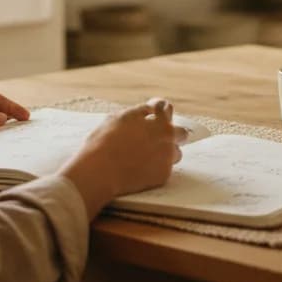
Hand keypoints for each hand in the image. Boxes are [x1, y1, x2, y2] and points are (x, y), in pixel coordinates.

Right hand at [60, 99, 186, 218]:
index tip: (152, 114)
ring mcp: (167, 156)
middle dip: (171, 133)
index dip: (157, 110)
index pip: (165, 107)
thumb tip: (149, 110)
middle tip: (156, 138)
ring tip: (146, 157)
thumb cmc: (104, 142)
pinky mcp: (164, 174)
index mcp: (156, 117)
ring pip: (176, 152)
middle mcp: (167, 135)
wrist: (100, 171)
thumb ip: (139, 113)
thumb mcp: (119, 118)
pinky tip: (140, 169)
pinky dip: (156, 169)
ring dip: (166, 153)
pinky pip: (166, 169)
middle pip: (181, 132)